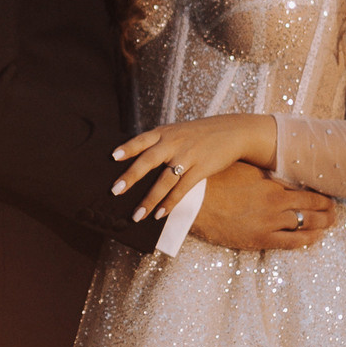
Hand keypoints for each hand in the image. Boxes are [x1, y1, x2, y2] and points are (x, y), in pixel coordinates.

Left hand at [111, 114, 277, 221]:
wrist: (233, 131)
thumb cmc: (199, 134)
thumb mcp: (177, 131)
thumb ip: (158, 142)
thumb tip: (135, 161)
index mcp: (165, 132)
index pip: (142, 140)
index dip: (127, 148)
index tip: (113, 157)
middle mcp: (174, 143)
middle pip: (149, 160)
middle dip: (131, 176)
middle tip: (115, 191)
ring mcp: (187, 156)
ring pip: (164, 180)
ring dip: (149, 199)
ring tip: (137, 215)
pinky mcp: (201, 169)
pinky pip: (182, 189)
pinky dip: (170, 203)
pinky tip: (160, 214)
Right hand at [187, 162, 339, 251]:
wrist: (193, 202)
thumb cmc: (214, 181)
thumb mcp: (243, 170)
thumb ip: (265, 175)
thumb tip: (280, 176)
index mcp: (271, 183)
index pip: (305, 189)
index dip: (320, 193)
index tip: (327, 194)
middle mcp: (275, 203)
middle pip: (312, 206)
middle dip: (327, 208)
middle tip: (335, 210)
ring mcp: (269, 222)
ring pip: (306, 224)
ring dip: (322, 223)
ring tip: (330, 223)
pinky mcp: (259, 239)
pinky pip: (291, 242)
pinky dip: (306, 239)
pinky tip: (314, 237)